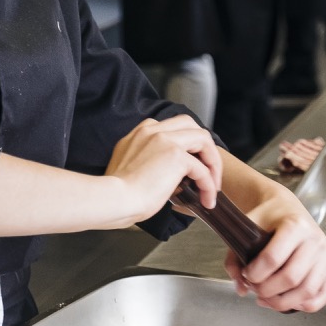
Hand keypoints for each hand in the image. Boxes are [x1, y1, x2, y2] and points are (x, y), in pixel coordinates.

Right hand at [104, 116, 223, 221]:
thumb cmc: (117, 193)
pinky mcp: (175, 156)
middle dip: (205, 147)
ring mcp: (165, 140)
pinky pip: (202, 168)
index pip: (172, 127)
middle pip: (191, 125)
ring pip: (203, 139)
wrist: (112, 200)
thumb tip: (167, 175)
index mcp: (141, 132)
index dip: (187, 144)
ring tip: (213, 185)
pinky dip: (208, 184)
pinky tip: (206, 199)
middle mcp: (153, 130)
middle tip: (208, 171)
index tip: (192, 165)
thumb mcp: (129, 166)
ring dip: (213, 162)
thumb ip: (146, 160)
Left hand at [225, 193, 325, 313]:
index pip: (273, 258)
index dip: (255, 273)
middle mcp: (315, 239)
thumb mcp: (247, 228)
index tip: (247, 274)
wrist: (287, 208)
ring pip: (307, 291)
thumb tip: (241, 288)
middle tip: (255, 288)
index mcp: (295, 225)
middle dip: (267, 290)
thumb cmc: (268, 218)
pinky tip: (288, 301)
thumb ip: (235, 258)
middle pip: (291, 277)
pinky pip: (323, 295)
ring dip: (283, 302)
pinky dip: (304, 305)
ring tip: (267, 298)